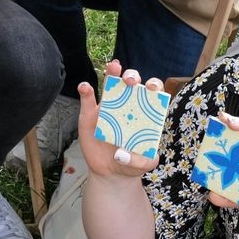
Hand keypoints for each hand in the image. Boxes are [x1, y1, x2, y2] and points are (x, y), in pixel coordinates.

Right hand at [77, 60, 161, 182]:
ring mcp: (107, 108)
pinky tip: (85, 87)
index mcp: (143, 113)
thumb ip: (143, 162)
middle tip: (131, 81)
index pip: (151, 94)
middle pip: (131, 83)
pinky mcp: (90, 114)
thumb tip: (125, 154)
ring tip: (113, 67)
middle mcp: (126, 105)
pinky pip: (87, 99)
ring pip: (110, 84)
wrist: (109, 171)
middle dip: (132, 76)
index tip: (152, 88)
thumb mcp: (141, 166)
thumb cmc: (130, 163)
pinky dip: (85, 90)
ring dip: (112, 73)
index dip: (153, 86)